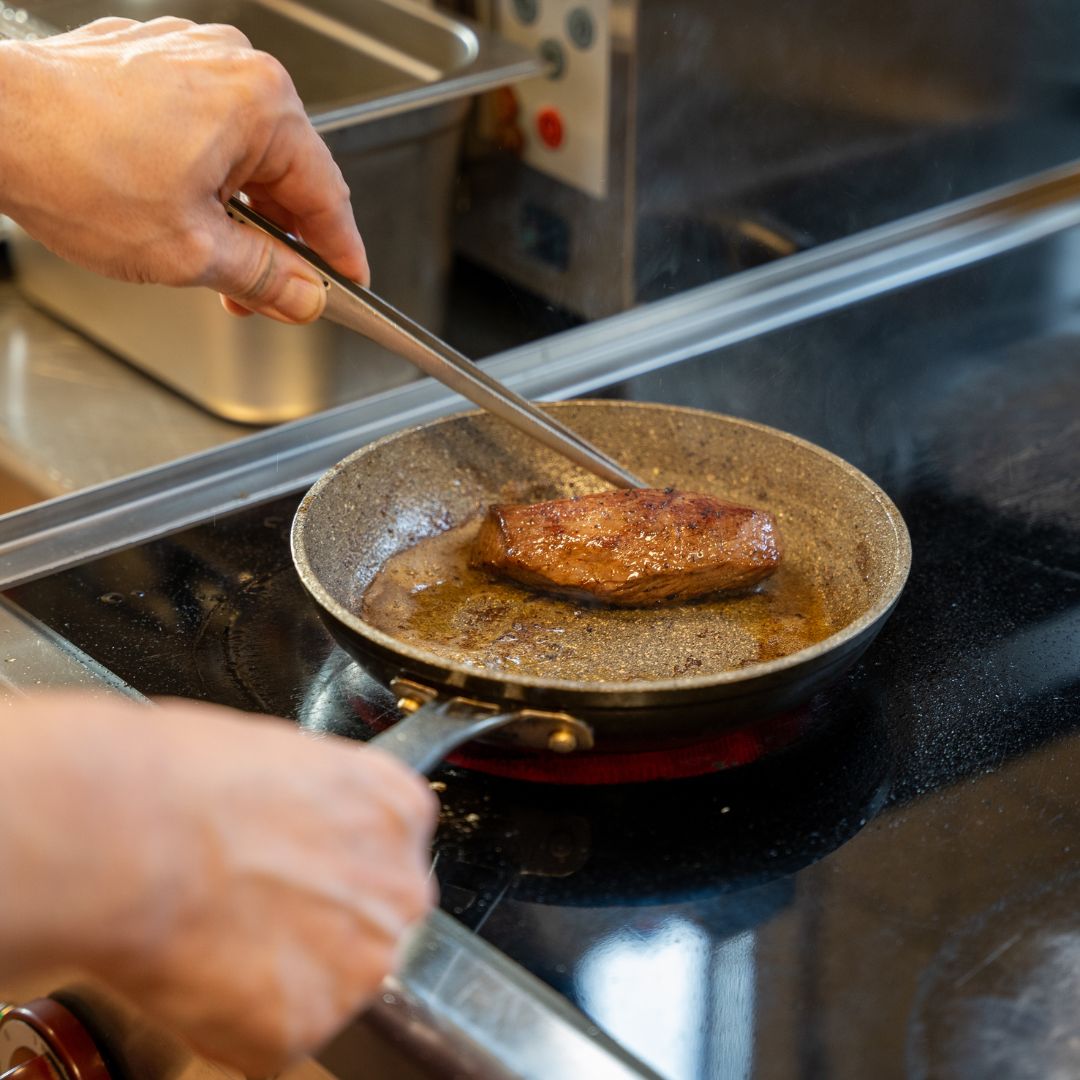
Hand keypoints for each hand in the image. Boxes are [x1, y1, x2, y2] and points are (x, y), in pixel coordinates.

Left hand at [0, 18, 368, 322]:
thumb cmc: (73, 166)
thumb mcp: (191, 252)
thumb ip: (264, 278)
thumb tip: (303, 295)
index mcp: (261, 104)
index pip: (327, 196)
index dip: (339, 253)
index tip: (346, 284)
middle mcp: (231, 68)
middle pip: (284, 176)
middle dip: (276, 244)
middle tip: (265, 297)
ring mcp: (187, 59)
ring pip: (241, 156)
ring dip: (237, 217)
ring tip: (212, 266)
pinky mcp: (149, 65)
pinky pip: (201, 132)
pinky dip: (202, 180)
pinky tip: (180, 219)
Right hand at [0, 693, 436, 1074]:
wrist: (131, 836)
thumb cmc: (184, 780)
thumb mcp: (287, 756)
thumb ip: (322, 808)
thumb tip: (300, 829)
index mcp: (400, 812)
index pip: (387, 855)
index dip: (329, 866)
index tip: (294, 867)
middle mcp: (399, 891)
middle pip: (370, 923)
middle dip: (316, 923)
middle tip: (250, 904)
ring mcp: (360, 966)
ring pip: (325, 984)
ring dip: (280, 973)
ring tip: (215, 931)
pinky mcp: (303, 1029)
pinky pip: (272, 1035)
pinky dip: (234, 1018)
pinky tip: (198, 967)